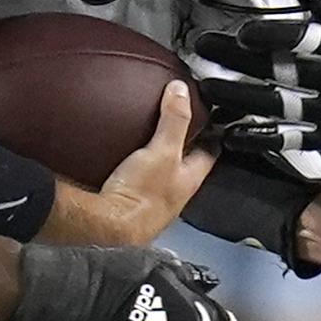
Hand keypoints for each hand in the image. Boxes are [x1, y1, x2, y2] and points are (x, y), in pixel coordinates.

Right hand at [94, 80, 216, 245]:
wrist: (109, 228)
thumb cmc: (141, 199)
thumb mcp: (163, 149)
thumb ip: (174, 119)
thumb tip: (180, 92)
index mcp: (190, 178)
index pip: (210, 151)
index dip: (211, 134)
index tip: (210, 119)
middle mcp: (175, 192)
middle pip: (186, 164)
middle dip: (184, 147)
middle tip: (177, 126)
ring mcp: (154, 201)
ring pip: (163, 175)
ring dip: (158, 160)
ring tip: (149, 141)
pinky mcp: (130, 205)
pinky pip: (138, 182)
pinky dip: (134, 171)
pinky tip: (122, 164)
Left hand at [183, 0, 320, 150]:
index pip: (308, 40)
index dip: (275, 37)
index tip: (243, 33)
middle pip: (285, 71)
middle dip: (240, 61)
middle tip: (204, 50)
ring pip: (281, 106)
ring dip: (241, 98)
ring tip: (208, 90)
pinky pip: (291, 140)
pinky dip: (261, 138)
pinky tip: (231, 134)